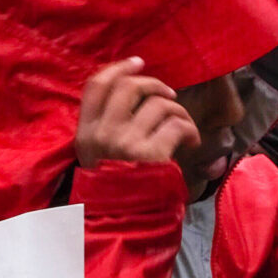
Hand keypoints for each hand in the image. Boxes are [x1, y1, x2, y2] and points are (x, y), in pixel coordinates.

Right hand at [76, 58, 199, 169]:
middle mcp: (101, 134)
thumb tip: (133, 89)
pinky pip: (176, 125)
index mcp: (86, 132)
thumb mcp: (96, 153)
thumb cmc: (116, 181)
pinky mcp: (149, 153)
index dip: (118, 68)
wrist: (126, 215)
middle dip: (154, 84)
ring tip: (183, 126)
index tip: (137, 62)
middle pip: (128, 86)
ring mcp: (124, 142)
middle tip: (168, 95)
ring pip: (158, 104)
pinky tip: (191, 142)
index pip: (95, 86)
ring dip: (178, 111)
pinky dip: (190, 130)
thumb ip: (105, 125)